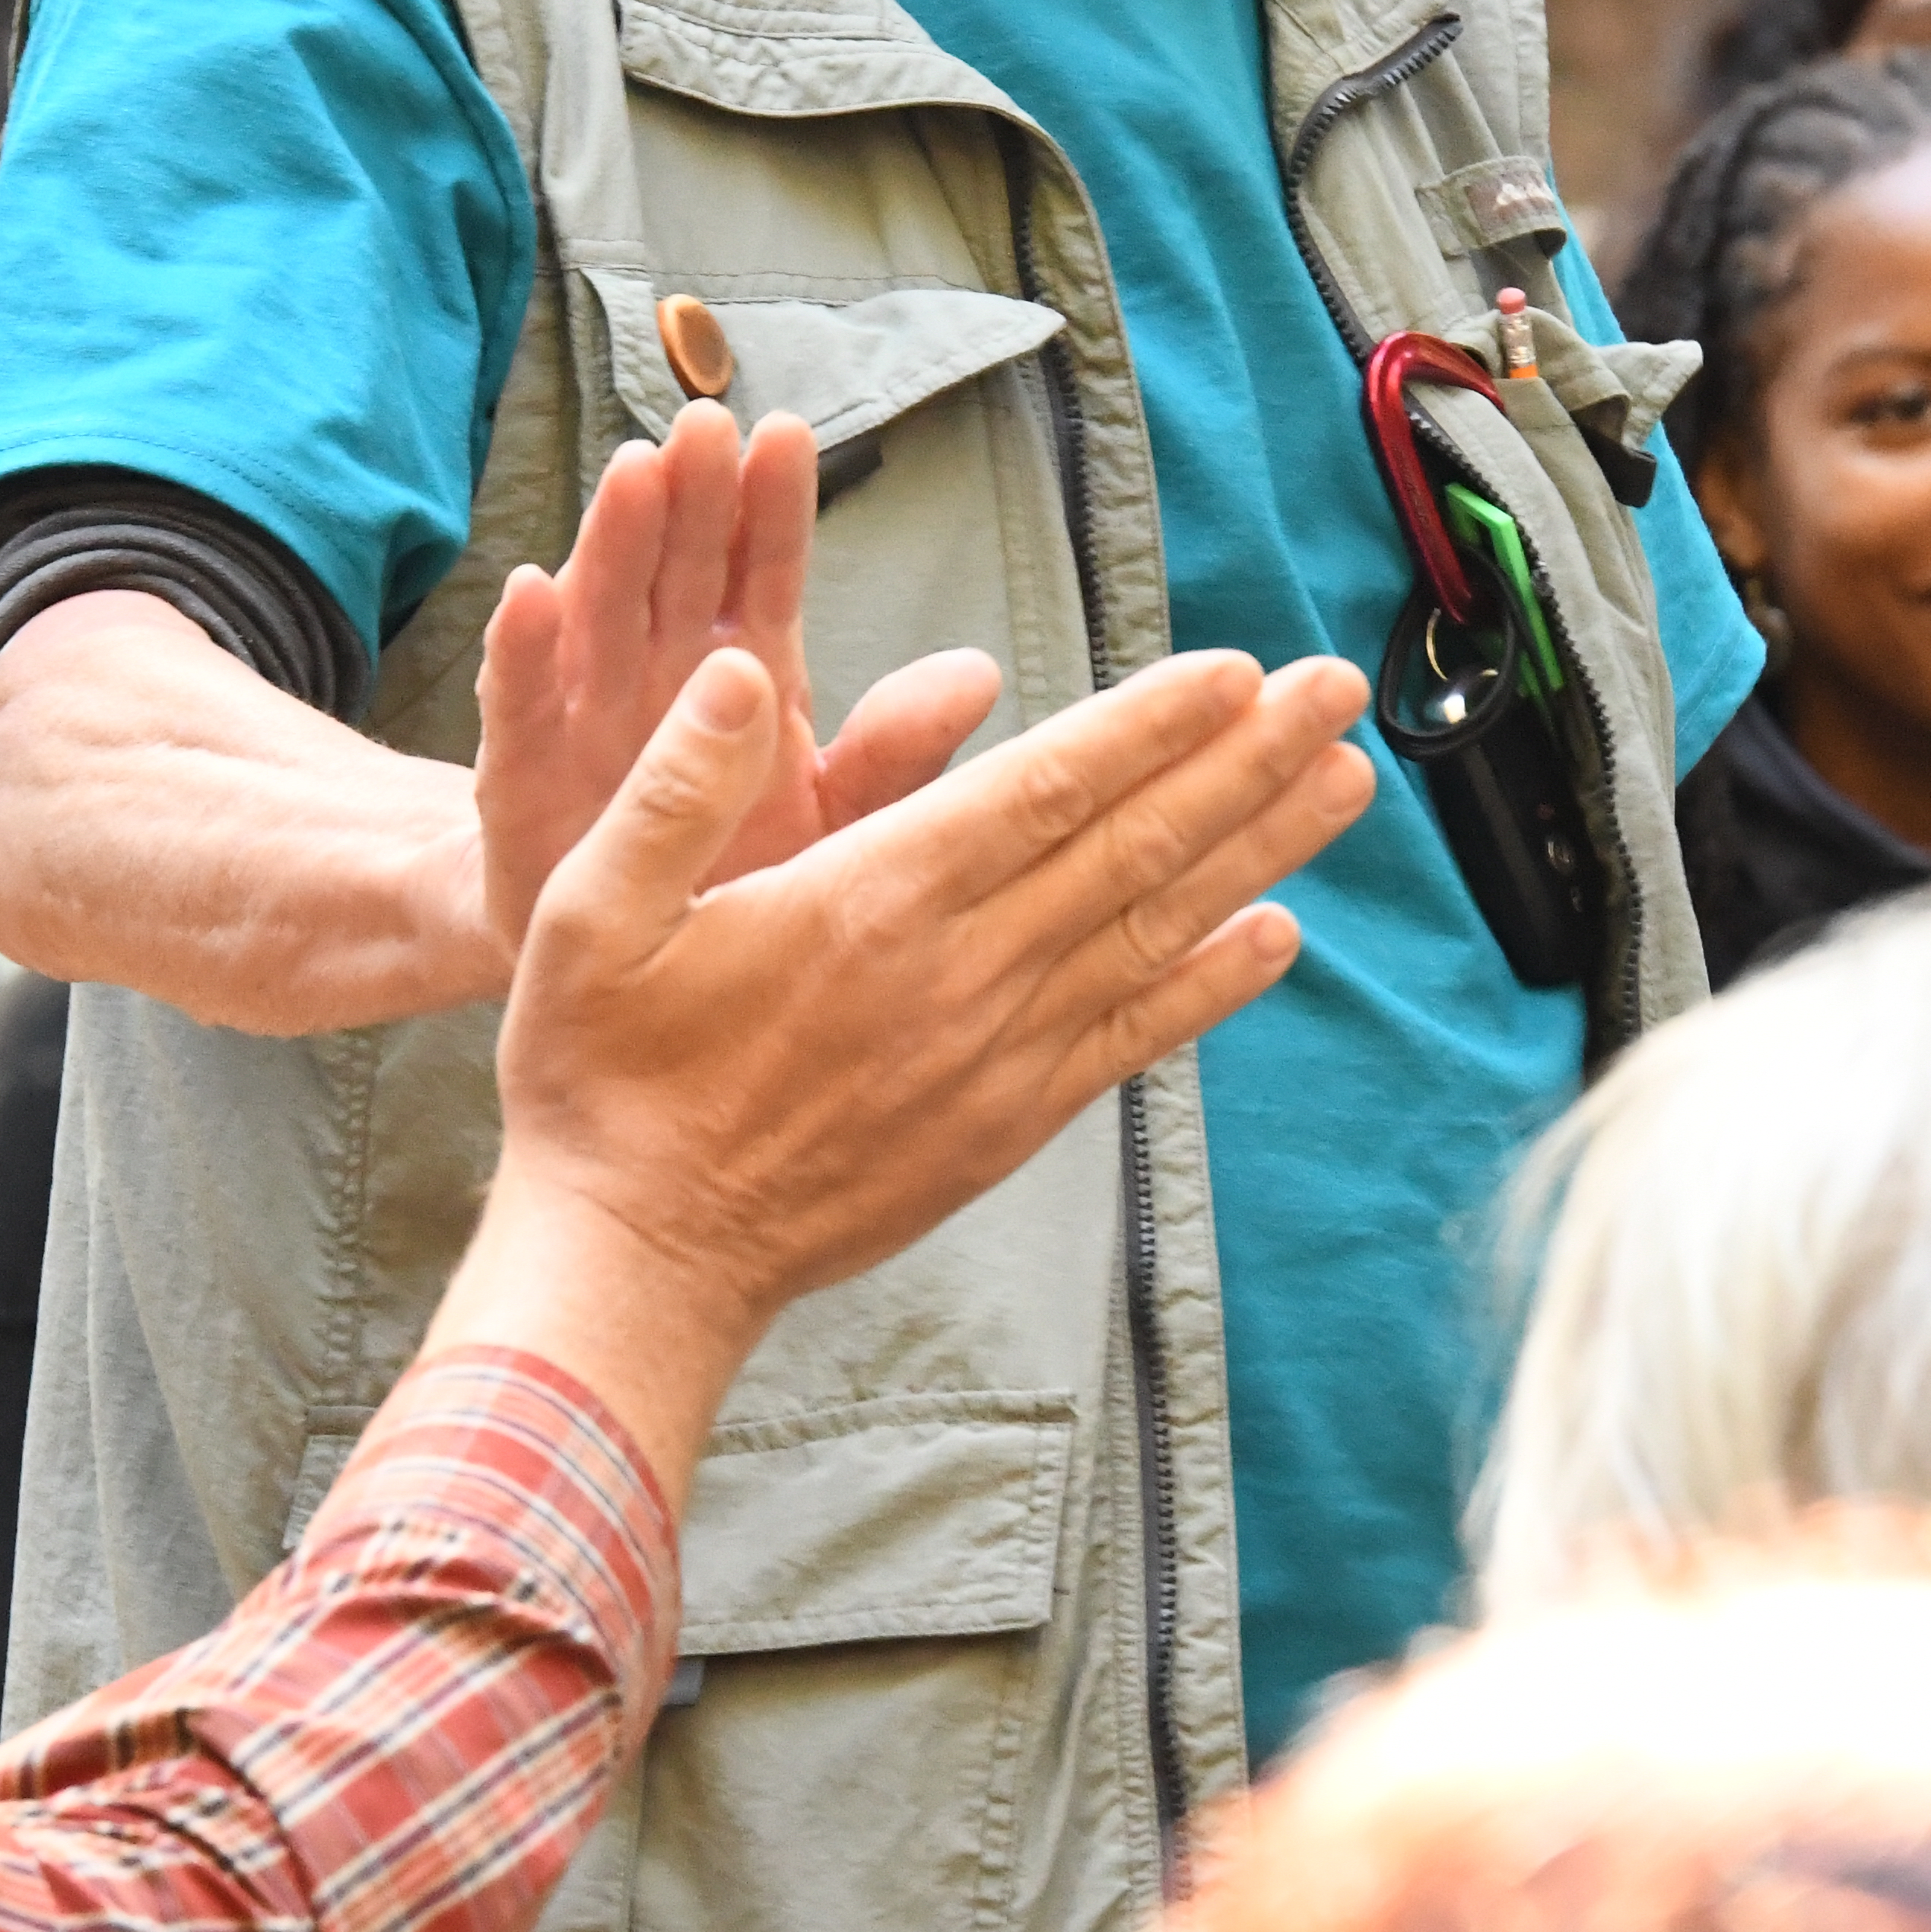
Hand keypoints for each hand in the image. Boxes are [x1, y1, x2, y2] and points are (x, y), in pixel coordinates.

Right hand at [436, 639, 1372, 1462]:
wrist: (636, 1261)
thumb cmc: (600, 1079)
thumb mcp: (586, 910)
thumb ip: (674, 787)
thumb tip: (734, 672)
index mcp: (867, 903)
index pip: (1043, 790)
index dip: (1149, 726)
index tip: (1234, 670)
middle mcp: (956, 975)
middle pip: (1131, 848)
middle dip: (1242, 762)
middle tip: (1331, 692)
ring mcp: (993, 1059)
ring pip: (1154, 933)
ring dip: (1257, 851)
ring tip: (1344, 783)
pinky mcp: (1002, 1127)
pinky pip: (1130, 1039)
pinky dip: (1209, 985)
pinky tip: (1274, 936)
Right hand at [463, 407, 1003, 964]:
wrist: (619, 982)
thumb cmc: (734, 882)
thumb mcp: (829, 823)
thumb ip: (892, 753)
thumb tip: (979, 674)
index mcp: (742, 678)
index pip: (758, 574)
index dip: (771, 507)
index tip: (788, 435)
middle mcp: (661, 677)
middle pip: (678, 571)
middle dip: (692, 498)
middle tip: (707, 426)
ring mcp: (588, 718)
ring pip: (602, 614)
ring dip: (613, 542)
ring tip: (634, 471)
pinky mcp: (522, 778)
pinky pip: (522, 709)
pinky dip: (523, 653)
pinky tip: (528, 591)